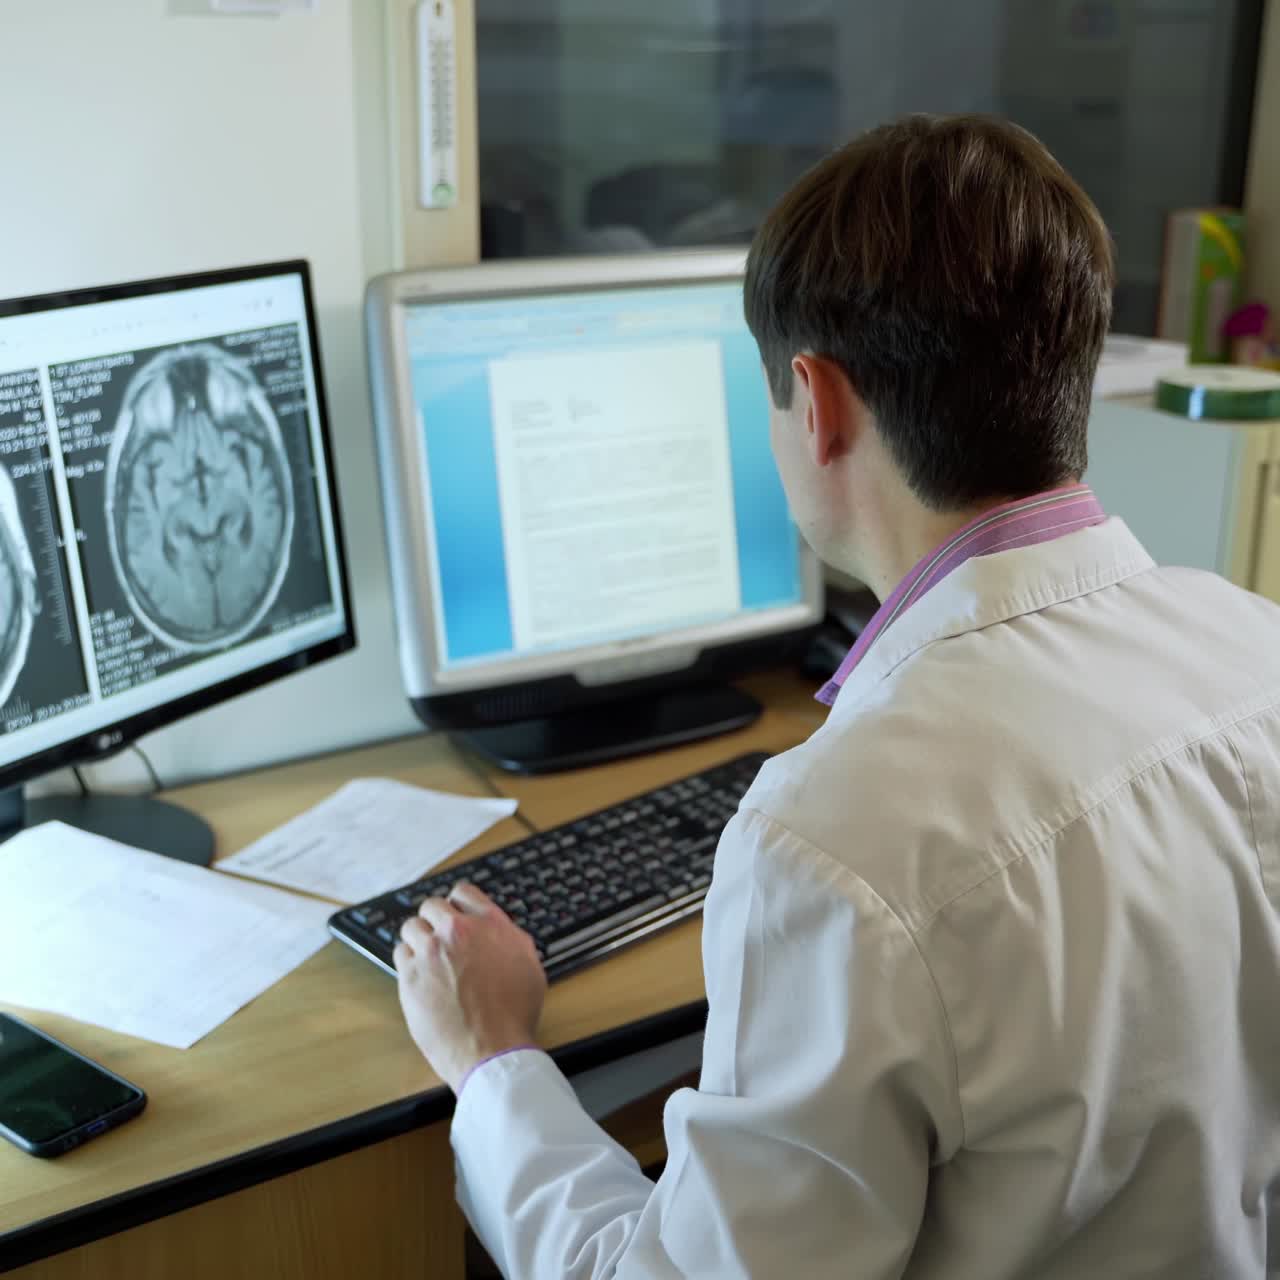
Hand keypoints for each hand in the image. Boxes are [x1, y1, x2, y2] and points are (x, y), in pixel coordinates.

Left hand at [393, 882, 546, 1091]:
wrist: (493, 1050)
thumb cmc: (514, 1014)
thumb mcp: (528, 964)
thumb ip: (509, 938)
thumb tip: (496, 929)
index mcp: (491, 924)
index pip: (463, 892)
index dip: (458, 904)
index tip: (455, 915)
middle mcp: (459, 931)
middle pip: (432, 905)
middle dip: (435, 920)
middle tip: (439, 939)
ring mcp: (432, 952)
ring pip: (412, 926)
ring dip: (418, 938)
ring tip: (426, 957)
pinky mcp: (410, 976)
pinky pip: (400, 952)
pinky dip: (407, 960)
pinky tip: (419, 974)